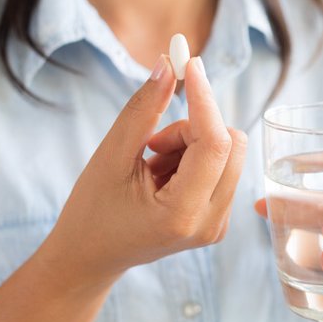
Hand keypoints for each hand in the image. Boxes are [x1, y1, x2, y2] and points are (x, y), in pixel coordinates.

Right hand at [38, 55, 246, 289]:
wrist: (92, 258)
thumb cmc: (92, 211)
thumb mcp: (110, 157)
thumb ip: (142, 110)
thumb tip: (169, 65)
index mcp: (182, 214)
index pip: (214, 144)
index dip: (204, 99)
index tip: (189, 63)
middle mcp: (211, 223)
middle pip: (231, 144)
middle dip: (193, 128)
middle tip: (153, 143)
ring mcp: (219, 224)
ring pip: (229, 152)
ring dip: (191, 144)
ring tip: (153, 166)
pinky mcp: (220, 219)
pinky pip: (223, 167)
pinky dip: (195, 158)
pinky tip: (164, 176)